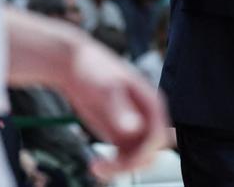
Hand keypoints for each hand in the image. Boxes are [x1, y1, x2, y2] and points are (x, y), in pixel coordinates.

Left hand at [53, 40, 168, 180]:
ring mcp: (134, 127)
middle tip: (106, 166)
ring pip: (137, 158)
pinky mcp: (120, 135)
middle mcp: (146, 117)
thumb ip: (120, 109)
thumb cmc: (94, 69)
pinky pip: (124, 158)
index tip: (124, 160)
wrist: (74, 66)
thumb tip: (134, 128)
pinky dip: (113, 165)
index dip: (145, 152)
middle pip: (151, 152)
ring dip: (121, 168)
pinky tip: (96, 164)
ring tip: (97, 167)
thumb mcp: (107, 88)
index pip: (158, 136)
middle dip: (132, 163)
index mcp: (152, 103)